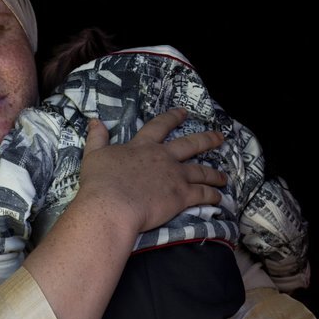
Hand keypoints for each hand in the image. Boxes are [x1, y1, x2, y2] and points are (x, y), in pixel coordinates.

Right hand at [80, 107, 226, 234]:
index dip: (173, 118)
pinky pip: (202, 194)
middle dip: (206, 140)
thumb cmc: (100, 182)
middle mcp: (163, 158)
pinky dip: (212, 196)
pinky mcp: (181, 196)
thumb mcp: (94, 155)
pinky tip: (219, 198)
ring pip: (201, 171)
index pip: (160, 126)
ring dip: (214, 174)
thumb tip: (95, 121)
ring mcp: (175, 176)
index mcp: (143, 146)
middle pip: (190, 145)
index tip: (184, 112)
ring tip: (224, 176)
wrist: (111, 206)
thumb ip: (97, 138)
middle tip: (219, 137)